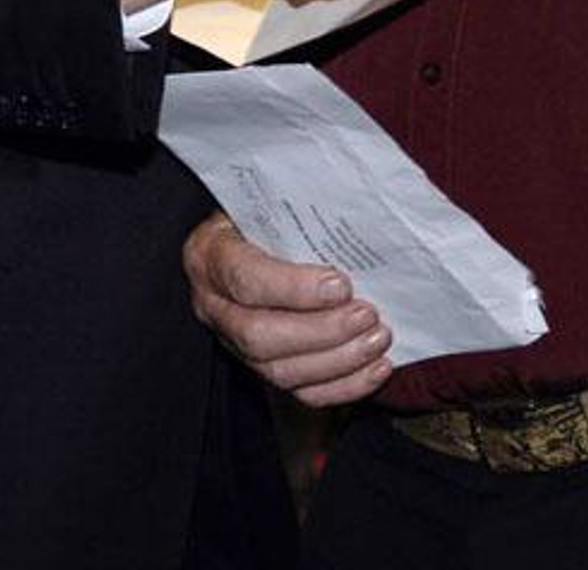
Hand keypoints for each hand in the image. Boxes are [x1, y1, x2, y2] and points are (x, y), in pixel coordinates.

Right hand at [184, 212, 393, 406]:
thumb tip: (356, 204)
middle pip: (260, 335)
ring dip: (337, 360)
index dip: (294, 288)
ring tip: (377, 338)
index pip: (245, 278)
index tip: (341, 284)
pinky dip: (342, 386)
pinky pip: (299, 391)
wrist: (251, 234)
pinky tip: (375, 369)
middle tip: (367, 315)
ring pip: (280, 371)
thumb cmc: (267, 211)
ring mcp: (234, 342)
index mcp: (210, 255)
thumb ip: (299, 203)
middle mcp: (214, 305)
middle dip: (321, 331)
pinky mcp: (261, 367)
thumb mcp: (271, 196)